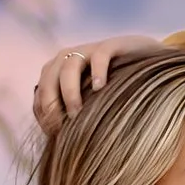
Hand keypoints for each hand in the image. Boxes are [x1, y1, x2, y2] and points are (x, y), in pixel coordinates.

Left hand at [31, 37, 160, 134]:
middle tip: (61, 127)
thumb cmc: (112, 90)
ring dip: (69, 91)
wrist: (144, 62)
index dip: (44, 115)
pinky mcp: (111, 45)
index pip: (40, 94)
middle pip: (48, 79)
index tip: (54, 135)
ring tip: (77, 113)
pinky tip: (100, 88)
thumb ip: (70, 116)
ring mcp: (89, 50)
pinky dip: (97, 71)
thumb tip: (54, 139)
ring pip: (69, 66)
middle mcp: (68, 58)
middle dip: (50, 104)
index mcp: (56, 73)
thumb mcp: (88, 104)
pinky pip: (100, 55)